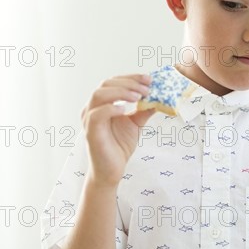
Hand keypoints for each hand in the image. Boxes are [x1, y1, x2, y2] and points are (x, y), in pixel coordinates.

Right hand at [81, 73, 155, 187]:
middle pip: (106, 84)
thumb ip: (143, 110)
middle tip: (147, 88)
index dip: (131, 78)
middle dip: (129, 83)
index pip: (114, 82)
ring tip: (138, 96)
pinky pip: (96, 114)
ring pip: (99, 95)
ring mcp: (89, 119)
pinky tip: (125, 110)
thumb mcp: (135, 124)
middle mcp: (92, 108)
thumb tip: (159, 98)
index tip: (149, 79)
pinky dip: (111, 108)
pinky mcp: (90, 132)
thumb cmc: (119, 146)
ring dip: (121, 92)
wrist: (112, 170)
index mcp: (102, 103)